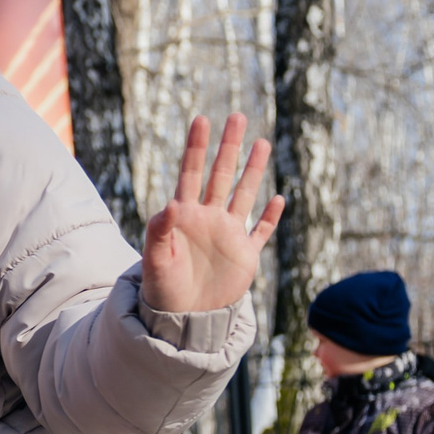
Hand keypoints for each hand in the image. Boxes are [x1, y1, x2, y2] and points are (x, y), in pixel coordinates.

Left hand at [140, 115, 285, 315]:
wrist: (182, 318)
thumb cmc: (162, 289)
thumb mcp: (155, 259)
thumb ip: (159, 231)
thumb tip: (172, 203)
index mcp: (184, 216)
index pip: (191, 173)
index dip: (196, 147)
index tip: (201, 119)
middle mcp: (208, 219)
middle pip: (221, 175)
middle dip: (229, 147)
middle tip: (237, 116)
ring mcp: (227, 235)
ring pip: (243, 195)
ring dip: (253, 170)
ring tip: (262, 142)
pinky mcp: (244, 255)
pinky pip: (260, 231)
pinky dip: (269, 217)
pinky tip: (278, 198)